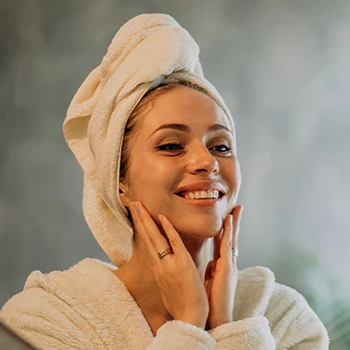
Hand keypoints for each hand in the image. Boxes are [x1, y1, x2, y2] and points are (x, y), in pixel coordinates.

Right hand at [129, 201, 208, 328]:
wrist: (190, 318)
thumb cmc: (179, 305)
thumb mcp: (165, 289)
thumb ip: (158, 274)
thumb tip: (153, 264)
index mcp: (158, 268)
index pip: (147, 243)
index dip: (141, 228)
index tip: (137, 215)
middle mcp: (160, 264)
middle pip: (147, 237)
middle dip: (139, 218)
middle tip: (133, 202)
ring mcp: (169, 263)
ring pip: (156, 237)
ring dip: (147, 219)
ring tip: (139, 204)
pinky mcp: (182, 264)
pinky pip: (174, 242)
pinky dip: (168, 229)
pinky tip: (161, 216)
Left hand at [204, 205, 242, 329]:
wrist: (215, 318)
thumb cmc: (210, 302)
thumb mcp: (210, 282)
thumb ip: (211, 271)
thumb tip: (210, 263)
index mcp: (222, 266)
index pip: (223, 244)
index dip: (225, 230)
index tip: (227, 218)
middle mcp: (228, 263)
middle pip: (231, 238)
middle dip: (234, 223)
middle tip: (237, 208)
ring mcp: (229, 265)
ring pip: (231, 239)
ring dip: (233, 223)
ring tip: (236, 209)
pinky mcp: (227, 268)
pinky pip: (228, 246)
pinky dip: (228, 232)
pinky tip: (229, 221)